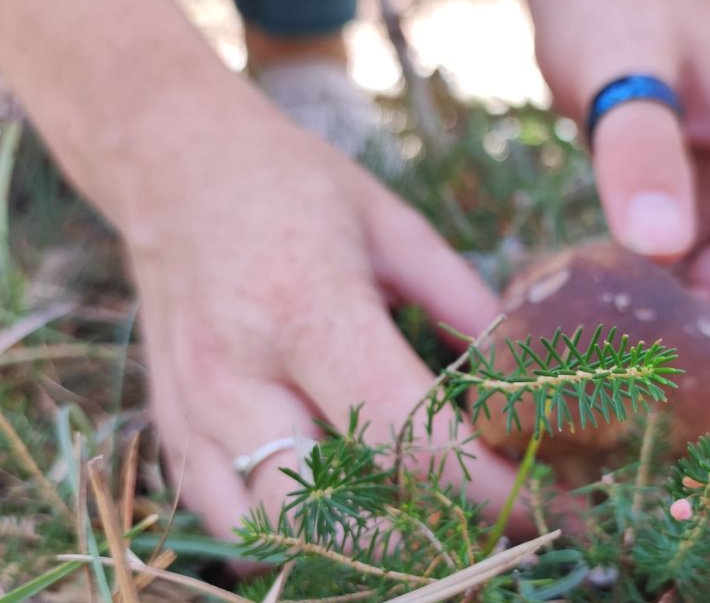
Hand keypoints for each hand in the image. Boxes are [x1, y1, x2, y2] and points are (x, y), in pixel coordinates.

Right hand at [125, 115, 529, 539]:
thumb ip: (458, 300)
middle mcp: (237, 372)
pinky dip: (282, 530)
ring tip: (406, 522)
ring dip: (342, 544)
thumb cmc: (290, 183)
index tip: (540, 504)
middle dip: (412, 539)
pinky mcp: (169, 425)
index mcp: (306, 308)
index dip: (479, 481)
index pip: (400, 426)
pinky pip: (225, 515)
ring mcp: (192, 408)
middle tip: (477, 529)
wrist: (171, 164)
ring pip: (263, 532)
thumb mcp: (391, 221)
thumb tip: (521, 374)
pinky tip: (332, 504)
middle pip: (323, 510)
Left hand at [513, 0, 709, 380]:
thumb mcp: (623, 68)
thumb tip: (663, 248)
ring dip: (671, 337)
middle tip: (659, 417)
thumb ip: (640, 150)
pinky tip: (594, 333)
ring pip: (703, 288)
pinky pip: (660, 266)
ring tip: (622, 390)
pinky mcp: (658, 194)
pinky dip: (635, 302)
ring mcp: (704, 191)